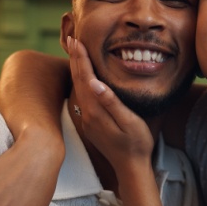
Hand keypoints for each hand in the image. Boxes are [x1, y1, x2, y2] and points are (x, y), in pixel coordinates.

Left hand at [67, 36, 154, 171]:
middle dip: (74, 58)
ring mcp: (87, 118)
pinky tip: (83, 76)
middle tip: (71, 38)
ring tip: (74, 52)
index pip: (86, 78)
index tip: (76, 40)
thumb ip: (111, 102)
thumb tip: (95, 83)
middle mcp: (87, 113)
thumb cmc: (136, 143)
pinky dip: (81, 80)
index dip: (81, 58)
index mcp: (95, 110)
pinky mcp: (91, 122)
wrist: (130, 167)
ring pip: (78, 88)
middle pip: (78, 80)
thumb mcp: (129, 122)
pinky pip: (82, 96)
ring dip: (75, 68)